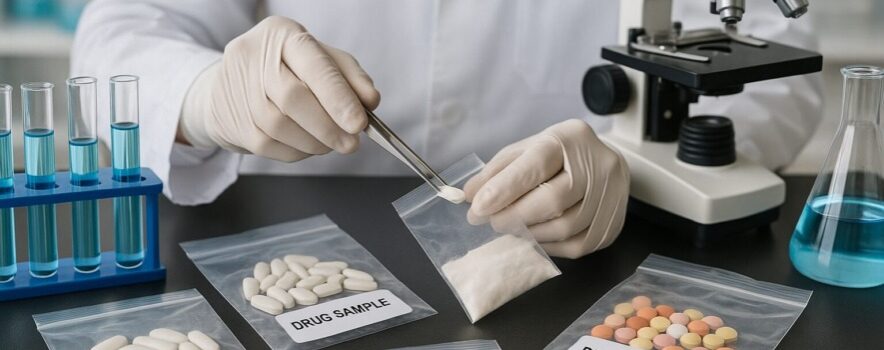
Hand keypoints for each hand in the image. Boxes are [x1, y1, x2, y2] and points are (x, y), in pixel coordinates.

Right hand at [179, 16, 379, 160]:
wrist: (230, 83)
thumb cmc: (286, 68)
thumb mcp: (323, 59)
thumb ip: (350, 77)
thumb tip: (370, 101)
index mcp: (283, 34)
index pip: (314, 67)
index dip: (338, 98)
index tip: (359, 123)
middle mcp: (255, 56)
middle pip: (293, 98)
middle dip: (328, 127)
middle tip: (351, 142)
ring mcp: (238, 88)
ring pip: (279, 126)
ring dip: (314, 143)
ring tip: (330, 143)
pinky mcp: (231, 120)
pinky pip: (268, 145)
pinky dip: (296, 151)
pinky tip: (307, 145)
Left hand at [464, 119, 629, 258]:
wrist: (605, 161)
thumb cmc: (559, 156)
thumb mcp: (527, 150)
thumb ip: (498, 171)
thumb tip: (469, 196)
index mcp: (570, 138)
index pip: (536, 165)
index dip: (504, 189)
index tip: (478, 207)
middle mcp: (598, 164)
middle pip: (552, 200)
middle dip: (514, 216)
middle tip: (492, 222)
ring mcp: (612, 195)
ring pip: (564, 227)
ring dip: (529, 234)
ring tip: (512, 228)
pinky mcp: (613, 223)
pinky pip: (577, 246)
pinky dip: (549, 246)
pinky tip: (535, 237)